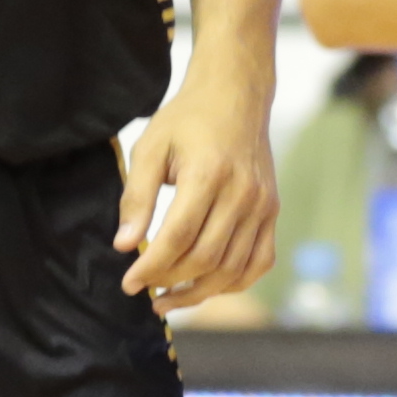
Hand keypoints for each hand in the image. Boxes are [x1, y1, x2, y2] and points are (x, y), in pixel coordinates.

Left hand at [113, 70, 280, 310]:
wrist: (236, 96)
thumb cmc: (187, 120)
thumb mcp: (150, 148)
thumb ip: (136, 197)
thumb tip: (124, 246)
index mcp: (209, 174)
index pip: (178, 237)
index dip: (151, 267)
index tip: (128, 283)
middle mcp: (242, 193)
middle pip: (206, 258)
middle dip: (170, 281)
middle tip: (143, 289)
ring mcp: (263, 205)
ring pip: (232, 268)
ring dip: (199, 292)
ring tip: (168, 300)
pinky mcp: (272, 211)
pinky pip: (259, 262)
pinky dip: (234, 283)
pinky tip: (207, 287)